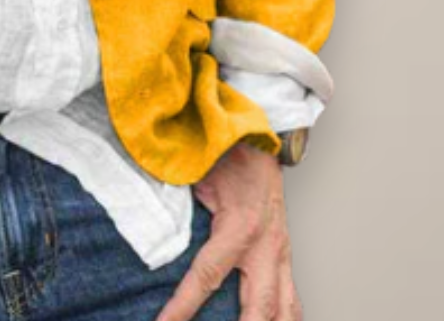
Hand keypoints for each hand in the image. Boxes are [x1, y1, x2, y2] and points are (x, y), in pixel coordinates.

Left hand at [154, 141, 301, 320]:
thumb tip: (150, 228)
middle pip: (258, 309)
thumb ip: (179, 208)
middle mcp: (266, 247)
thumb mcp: (197, 175)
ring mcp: (281, 254)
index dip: (183, 306)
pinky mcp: (286, 256)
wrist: (260, 139)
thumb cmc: (226, 154)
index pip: (207, 277)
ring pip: (284, 310)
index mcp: (239, 228)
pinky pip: (293, 299)